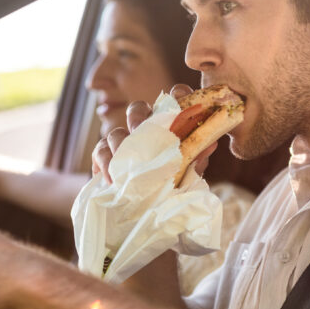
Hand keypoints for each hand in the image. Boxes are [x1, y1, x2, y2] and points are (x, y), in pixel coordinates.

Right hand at [91, 85, 216, 183]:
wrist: (149, 213)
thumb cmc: (172, 188)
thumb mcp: (189, 175)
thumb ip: (196, 161)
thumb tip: (209, 145)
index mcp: (168, 126)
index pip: (173, 101)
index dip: (176, 95)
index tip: (179, 98)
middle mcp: (144, 129)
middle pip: (137, 109)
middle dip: (138, 117)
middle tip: (140, 129)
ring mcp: (123, 142)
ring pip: (116, 131)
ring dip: (120, 143)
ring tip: (125, 162)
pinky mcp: (105, 156)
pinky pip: (100, 150)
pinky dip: (104, 162)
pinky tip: (111, 177)